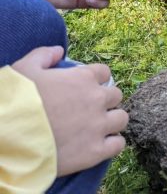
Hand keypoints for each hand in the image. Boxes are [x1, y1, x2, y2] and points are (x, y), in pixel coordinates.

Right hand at [12, 46, 126, 176]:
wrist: (8, 137)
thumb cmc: (16, 101)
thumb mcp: (24, 68)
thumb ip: (44, 55)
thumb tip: (59, 51)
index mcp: (83, 78)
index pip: (103, 73)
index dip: (95, 80)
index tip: (85, 89)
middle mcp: (96, 99)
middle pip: (115, 95)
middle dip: (105, 101)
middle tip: (89, 110)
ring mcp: (98, 125)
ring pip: (121, 118)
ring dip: (112, 121)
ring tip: (97, 128)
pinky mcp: (95, 151)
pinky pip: (118, 144)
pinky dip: (112, 144)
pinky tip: (100, 146)